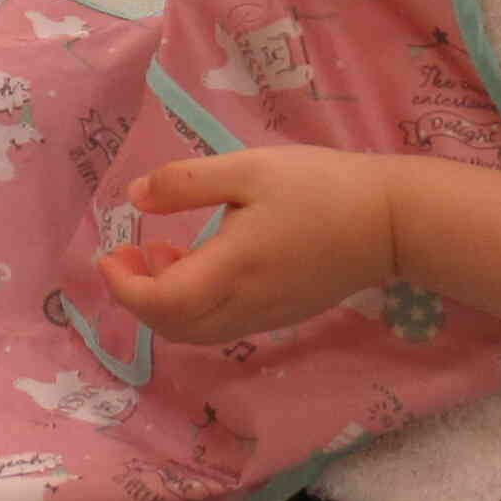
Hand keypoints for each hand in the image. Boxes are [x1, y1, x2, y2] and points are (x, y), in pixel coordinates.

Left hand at [97, 147, 402, 344]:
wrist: (392, 222)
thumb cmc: (320, 188)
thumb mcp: (249, 169)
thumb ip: (186, 183)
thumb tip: (135, 197)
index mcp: (232, 270)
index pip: (162, 304)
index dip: (124, 288)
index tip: (109, 256)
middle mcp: (246, 304)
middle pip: (174, 327)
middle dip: (138, 297)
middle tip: (125, 254)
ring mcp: (266, 314)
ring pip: (198, 331)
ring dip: (165, 303)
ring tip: (156, 253)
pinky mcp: (283, 313)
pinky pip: (223, 324)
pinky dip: (194, 304)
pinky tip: (196, 262)